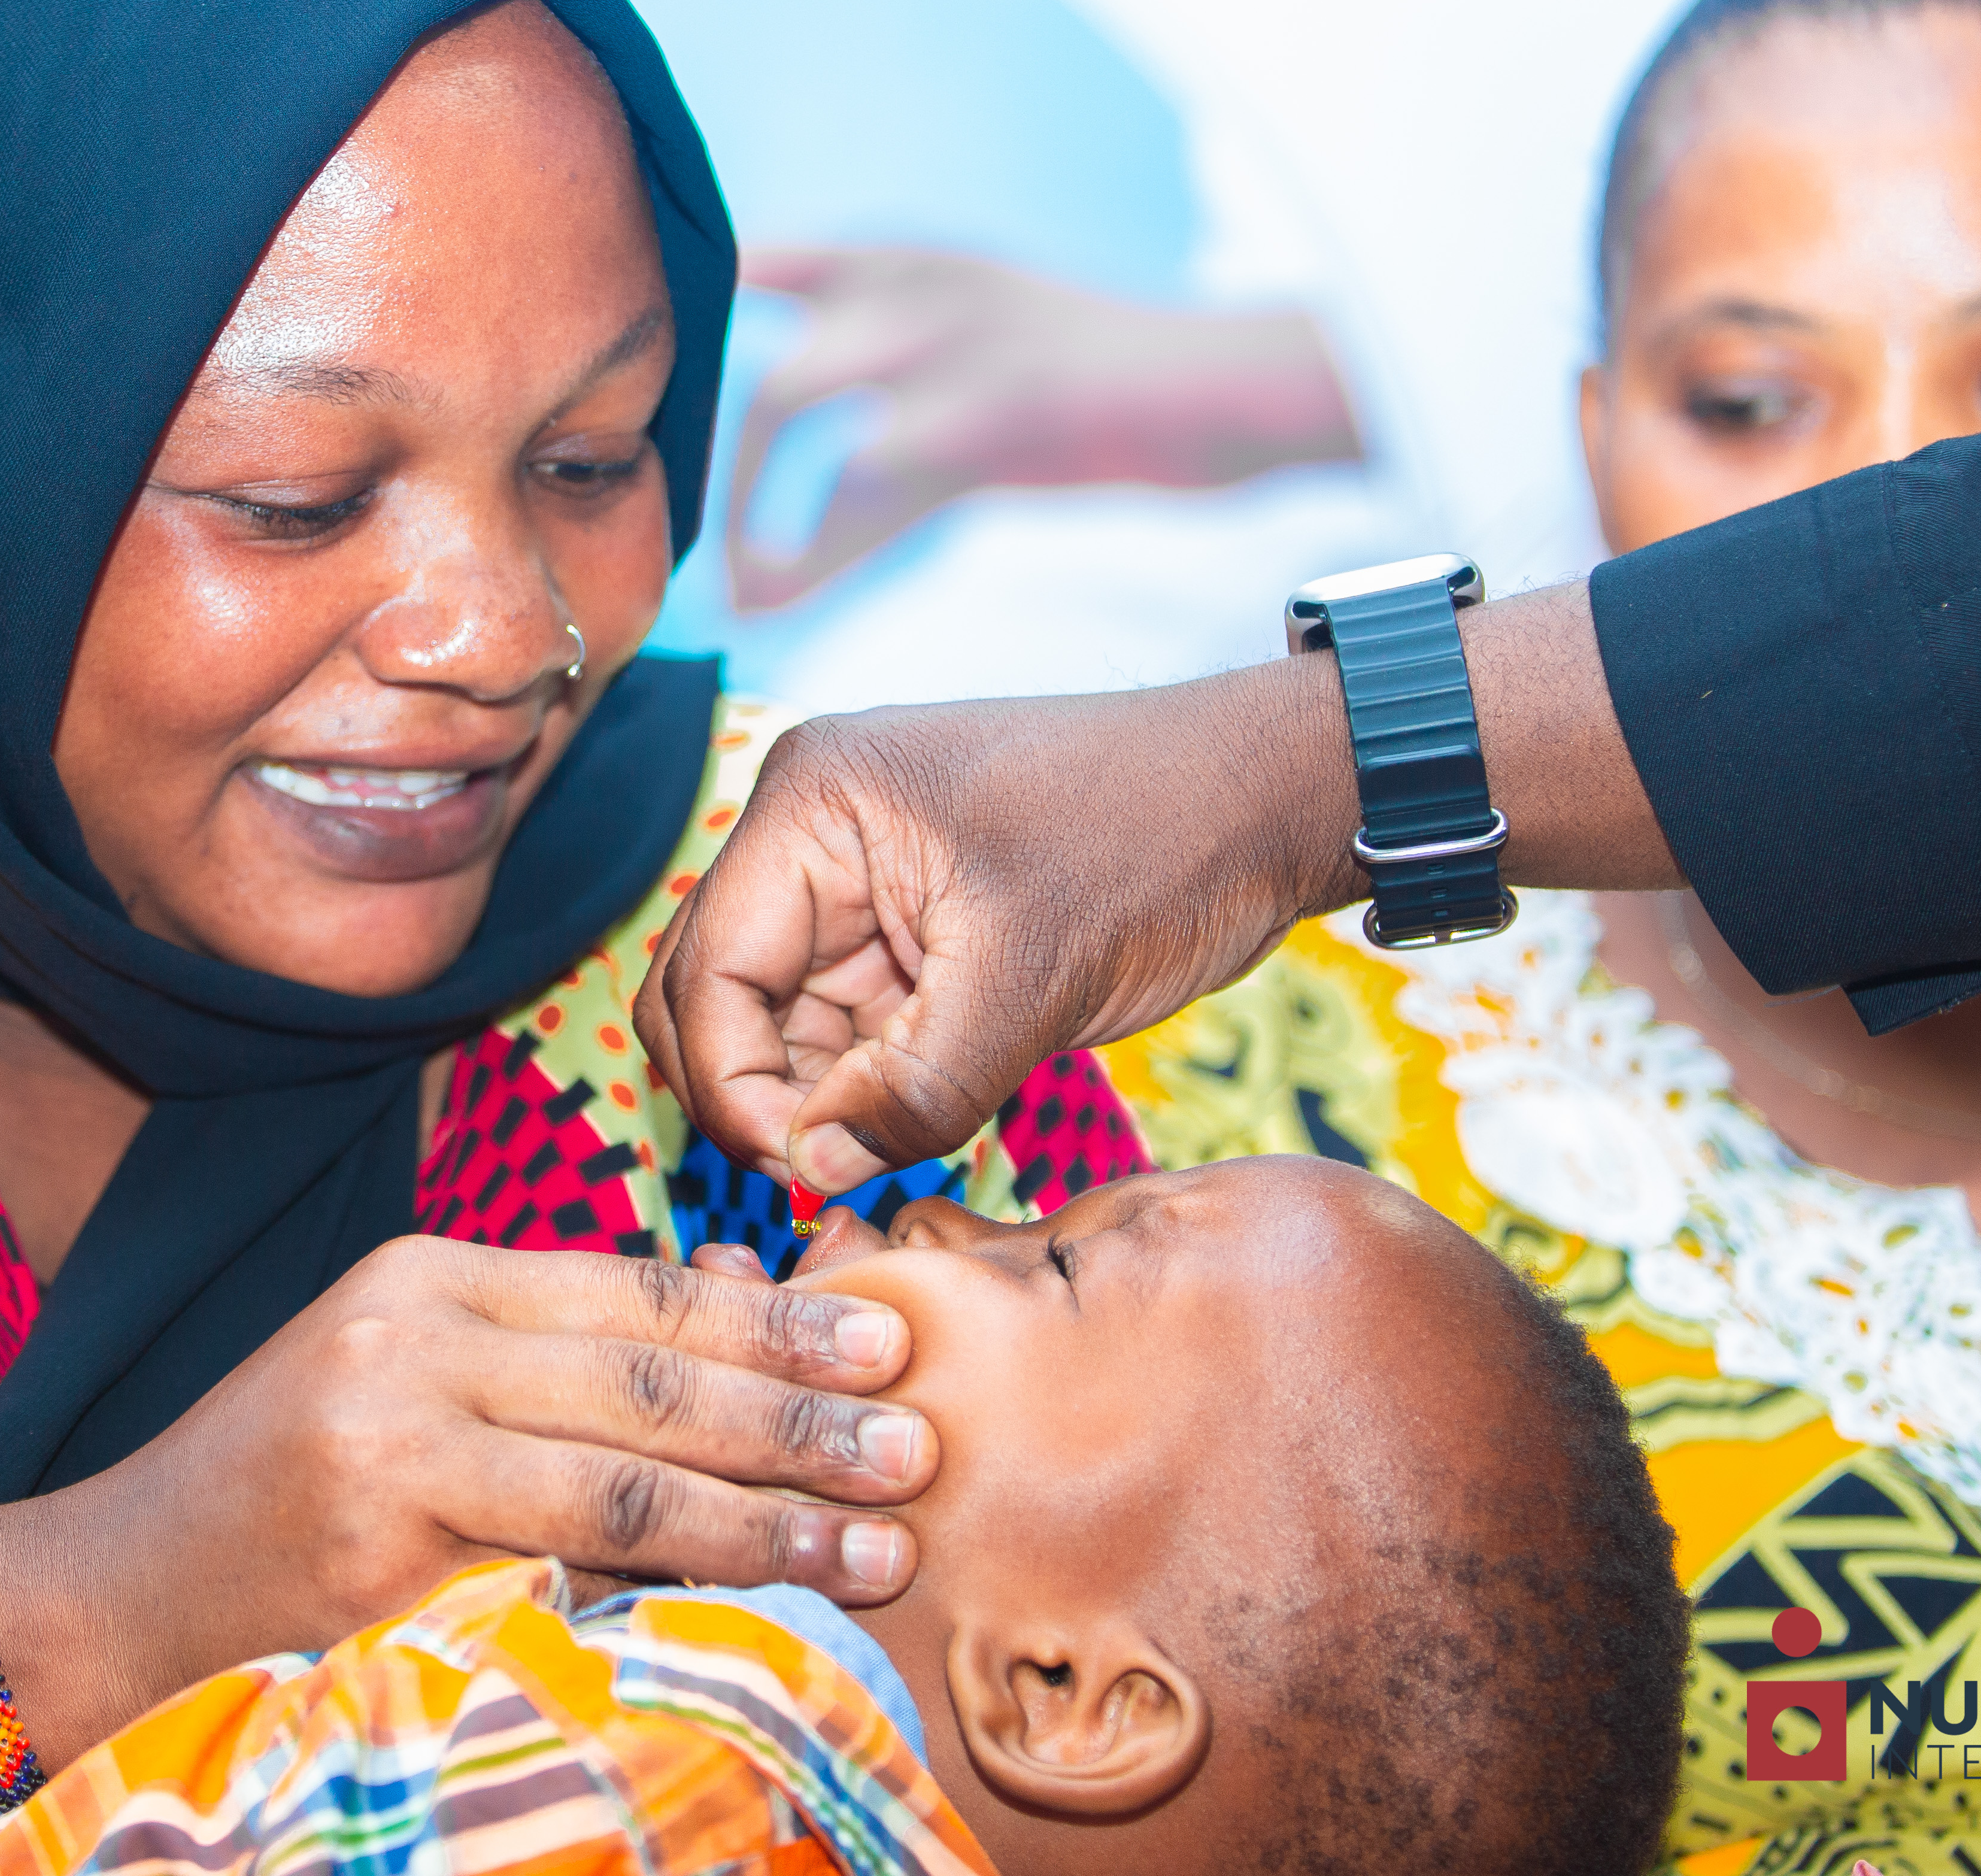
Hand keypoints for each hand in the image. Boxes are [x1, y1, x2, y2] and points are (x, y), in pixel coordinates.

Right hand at [28, 1233, 936, 1736]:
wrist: (121, 1587)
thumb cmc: (293, 1479)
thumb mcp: (417, 1371)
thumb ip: (560, 1346)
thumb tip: (745, 1307)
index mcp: (429, 1280)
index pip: (635, 1292)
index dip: (772, 1319)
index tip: (888, 1342)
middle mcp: (409, 1347)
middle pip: (645, 1382)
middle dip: (798, 1418)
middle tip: (918, 1447)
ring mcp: (388, 1456)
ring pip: (618, 1486)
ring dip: (763, 1522)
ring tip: (872, 1547)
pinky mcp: (376, 1570)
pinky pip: (556, 1587)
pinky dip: (664, 1608)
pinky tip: (752, 1626)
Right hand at [632, 583, 1665, 1190]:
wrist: (1274, 798)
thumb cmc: (1162, 843)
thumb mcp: (1034, 982)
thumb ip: (911, 1088)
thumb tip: (812, 1172)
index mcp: (812, 808)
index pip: (706, 973)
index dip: (736, 1090)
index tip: (807, 1176)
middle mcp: (812, 834)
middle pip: (716, 997)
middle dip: (761, 1099)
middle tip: (837, 1183)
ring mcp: (859, 882)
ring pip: (780, 1024)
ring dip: (820, 1102)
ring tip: (892, 1162)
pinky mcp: (909, 928)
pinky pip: (849, 1024)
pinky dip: (870, 1087)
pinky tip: (918, 1133)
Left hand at [729, 248, 1355, 611]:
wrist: (1226, 387)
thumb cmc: (1095, 403)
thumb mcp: (973, 391)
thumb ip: (874, 457)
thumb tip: (768, 571)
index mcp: (901, 259)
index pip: (752, 264)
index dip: (695, 346)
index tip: (665, 425)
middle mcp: (910, 281)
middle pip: (756, 355)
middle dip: (714, 464)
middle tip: (703, 546)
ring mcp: (947, 338)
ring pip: (791, 402)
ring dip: (747, 504)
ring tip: (736, 581)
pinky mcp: (987, 407)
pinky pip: (866, 478)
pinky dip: (811, 550)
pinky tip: (779, 593)